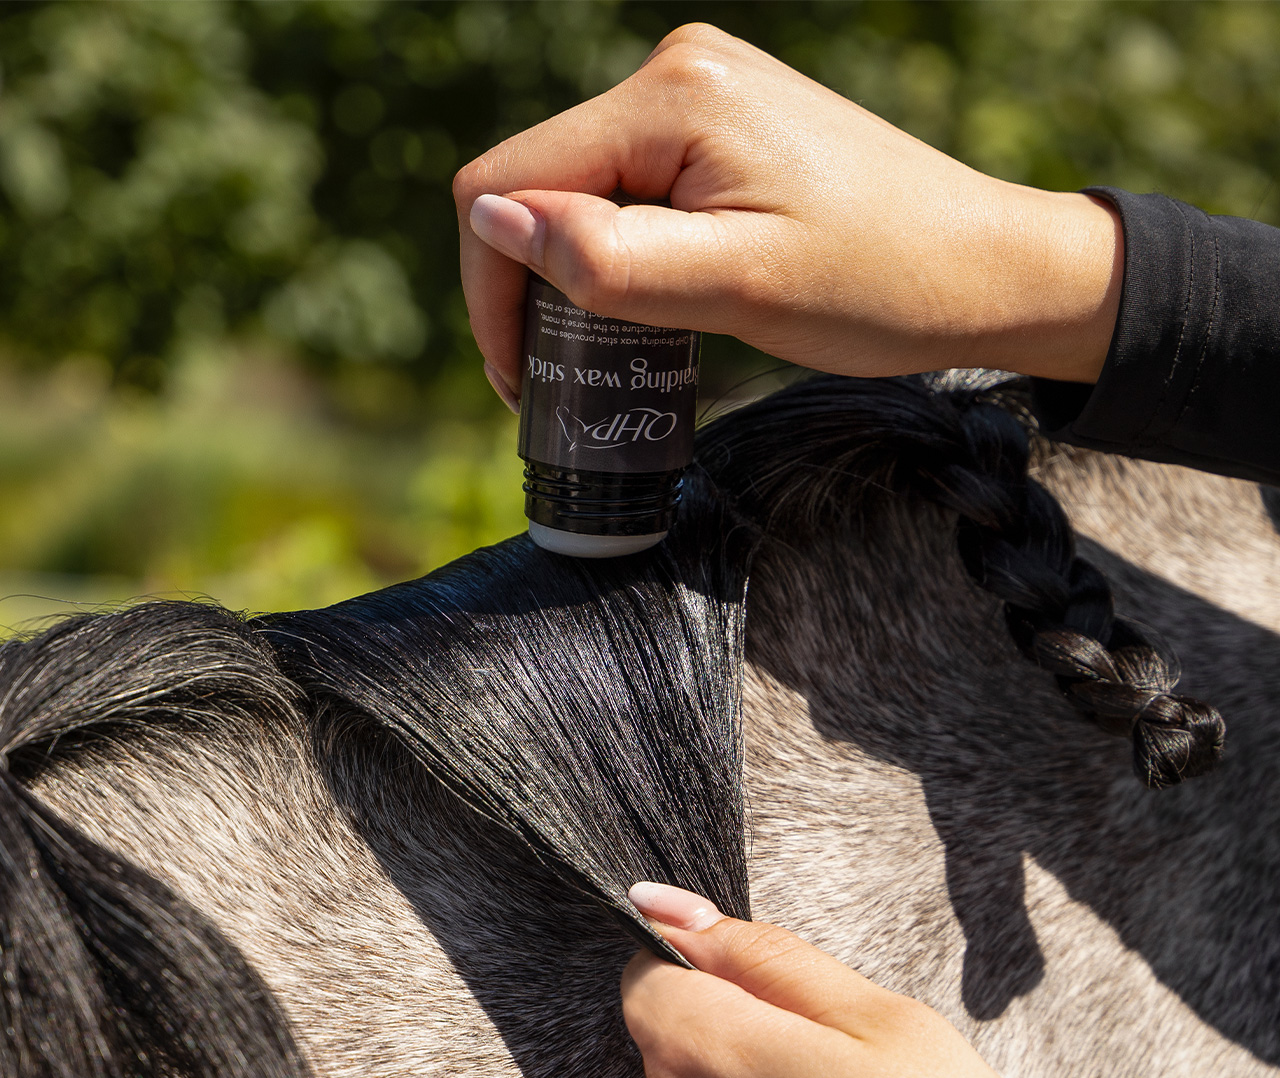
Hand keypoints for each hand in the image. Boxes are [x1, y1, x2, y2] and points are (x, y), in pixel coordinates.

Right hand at [453, 24, 1121, 409]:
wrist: (988, 267)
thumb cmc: (881, 285)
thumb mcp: (737, 287)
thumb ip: (608, 256)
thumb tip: (492, 218)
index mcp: (672, 97)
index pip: (510, 180)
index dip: (492, 287)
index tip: (522, 382)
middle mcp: (675, 72)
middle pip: (541, 181)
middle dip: (533, 287)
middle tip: (564, 382)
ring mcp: (701, 95)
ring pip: (582, 190)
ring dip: (577, 275)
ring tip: (611, 353)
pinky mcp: (721, 128)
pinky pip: (631, 189)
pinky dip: (621, 254)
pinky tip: (650, 307)